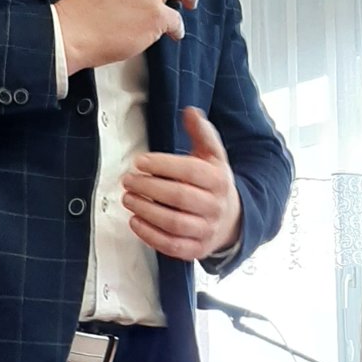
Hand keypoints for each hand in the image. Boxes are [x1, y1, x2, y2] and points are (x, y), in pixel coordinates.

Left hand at [122, 107, 241, 260]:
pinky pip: (171, 245)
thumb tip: (190, 112)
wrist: (232, 220)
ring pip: (174, 222)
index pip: (190, 171)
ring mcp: (206, 230)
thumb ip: (201, 133)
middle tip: (128, 180)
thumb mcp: (213, 157)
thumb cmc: (214, 184)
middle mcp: (215, 206)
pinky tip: (135, 221)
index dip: (162, 165)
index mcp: (219, 180)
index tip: (140, 162)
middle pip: (179, 197)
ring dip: (146, 211)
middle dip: (149, 187)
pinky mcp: (196, 249)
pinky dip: (150, 235)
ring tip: (128, 199)